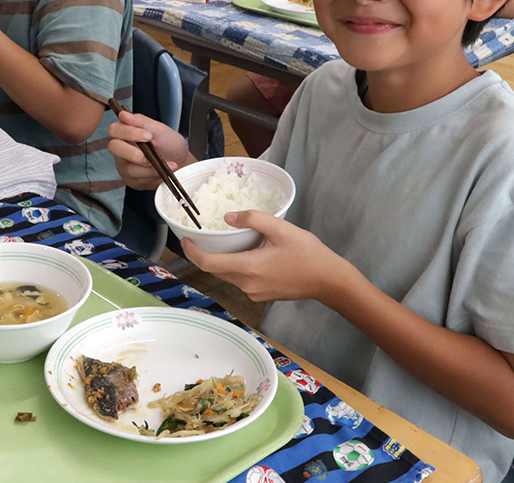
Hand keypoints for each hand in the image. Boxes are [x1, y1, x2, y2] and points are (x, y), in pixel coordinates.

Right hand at [107, 111, 191, 189]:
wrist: (180, 162)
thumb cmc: (169, 144)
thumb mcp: (160, 130)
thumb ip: (142, 122)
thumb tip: (123, 115)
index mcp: (126, 132)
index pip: (115, 130)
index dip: (129, 133)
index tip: (148, 136)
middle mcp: (121, 149)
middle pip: (114, 148)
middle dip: (133, 153)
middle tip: (149, 155)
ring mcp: (124, 165)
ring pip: (127, 168)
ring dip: (148, 167)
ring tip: (163, 163)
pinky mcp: (131, 179)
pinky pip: (137, 179)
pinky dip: (152, 175)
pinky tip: (161, 171)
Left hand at [182, 211, 351, 302]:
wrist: (329, 281)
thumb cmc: (308, 253)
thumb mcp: (281, 229)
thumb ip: (253, 220)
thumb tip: (228, 217)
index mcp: (248, 268)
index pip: (209, 263)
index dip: (192, 252)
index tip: (185, 240)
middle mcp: (247, 285)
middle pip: (216, 270)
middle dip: (205, 254)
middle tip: (201, 236)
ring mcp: (254, 293)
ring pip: (228, 275)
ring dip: (222, 260)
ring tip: (223, 241)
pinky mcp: (261, 295)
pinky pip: (240, 280)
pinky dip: (236, 266)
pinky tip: (246, 253)